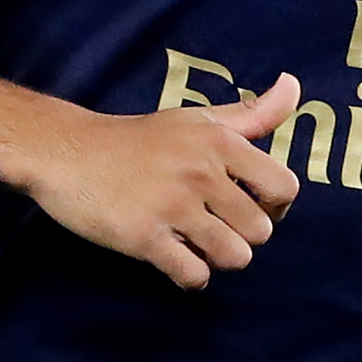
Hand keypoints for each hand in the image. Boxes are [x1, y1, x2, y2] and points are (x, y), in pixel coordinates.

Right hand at [17, 74, 301, 288]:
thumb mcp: (197, 120)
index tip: (250, 204)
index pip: (285, 187)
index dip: (275, 205)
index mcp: (220, 143)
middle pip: (262, 231)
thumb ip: (252, 113)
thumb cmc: (139, 139)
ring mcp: (173, 206)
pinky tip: (174, 258)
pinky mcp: (144, 236)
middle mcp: (202, 172)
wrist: (67, 152)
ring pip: (235, 257)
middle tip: (216, 227)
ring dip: (218, 258)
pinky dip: (190, 275)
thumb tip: (294, 85)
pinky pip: (194, 275)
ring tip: (197, 244)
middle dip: (243, 236)